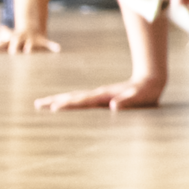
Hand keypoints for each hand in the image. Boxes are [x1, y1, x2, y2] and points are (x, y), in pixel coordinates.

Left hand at [0, 22, 59, 55]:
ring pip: (30, 44)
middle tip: (12, 53)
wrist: (31, 27)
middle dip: (14, 48)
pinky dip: (52, 45)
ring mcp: (31, 39)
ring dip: (29, 47)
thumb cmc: (15, 37)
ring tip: (28, 51)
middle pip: (15, 43)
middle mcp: (21, 38)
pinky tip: (57, 49)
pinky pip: (48, 43)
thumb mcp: (5, 39)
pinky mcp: (42, 41)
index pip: (2, 43)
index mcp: (11, 38)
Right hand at [36, 78, 161, 110]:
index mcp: (104, 95)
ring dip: (59, 100)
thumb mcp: (139, 97)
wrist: (150, 81)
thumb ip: (127, 101)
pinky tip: (63, 106)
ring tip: (43, 104)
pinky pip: (81, 100)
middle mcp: (98, 94)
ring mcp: (98, 95)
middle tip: (37, 104)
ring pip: (74, 97)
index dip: (69, 104)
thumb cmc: (145, 92)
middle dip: (55, 100)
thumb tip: (114, 106)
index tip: (54, 108)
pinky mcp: (101, 98)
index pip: (83, 100)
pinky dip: (69, 102)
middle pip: (72, 97)